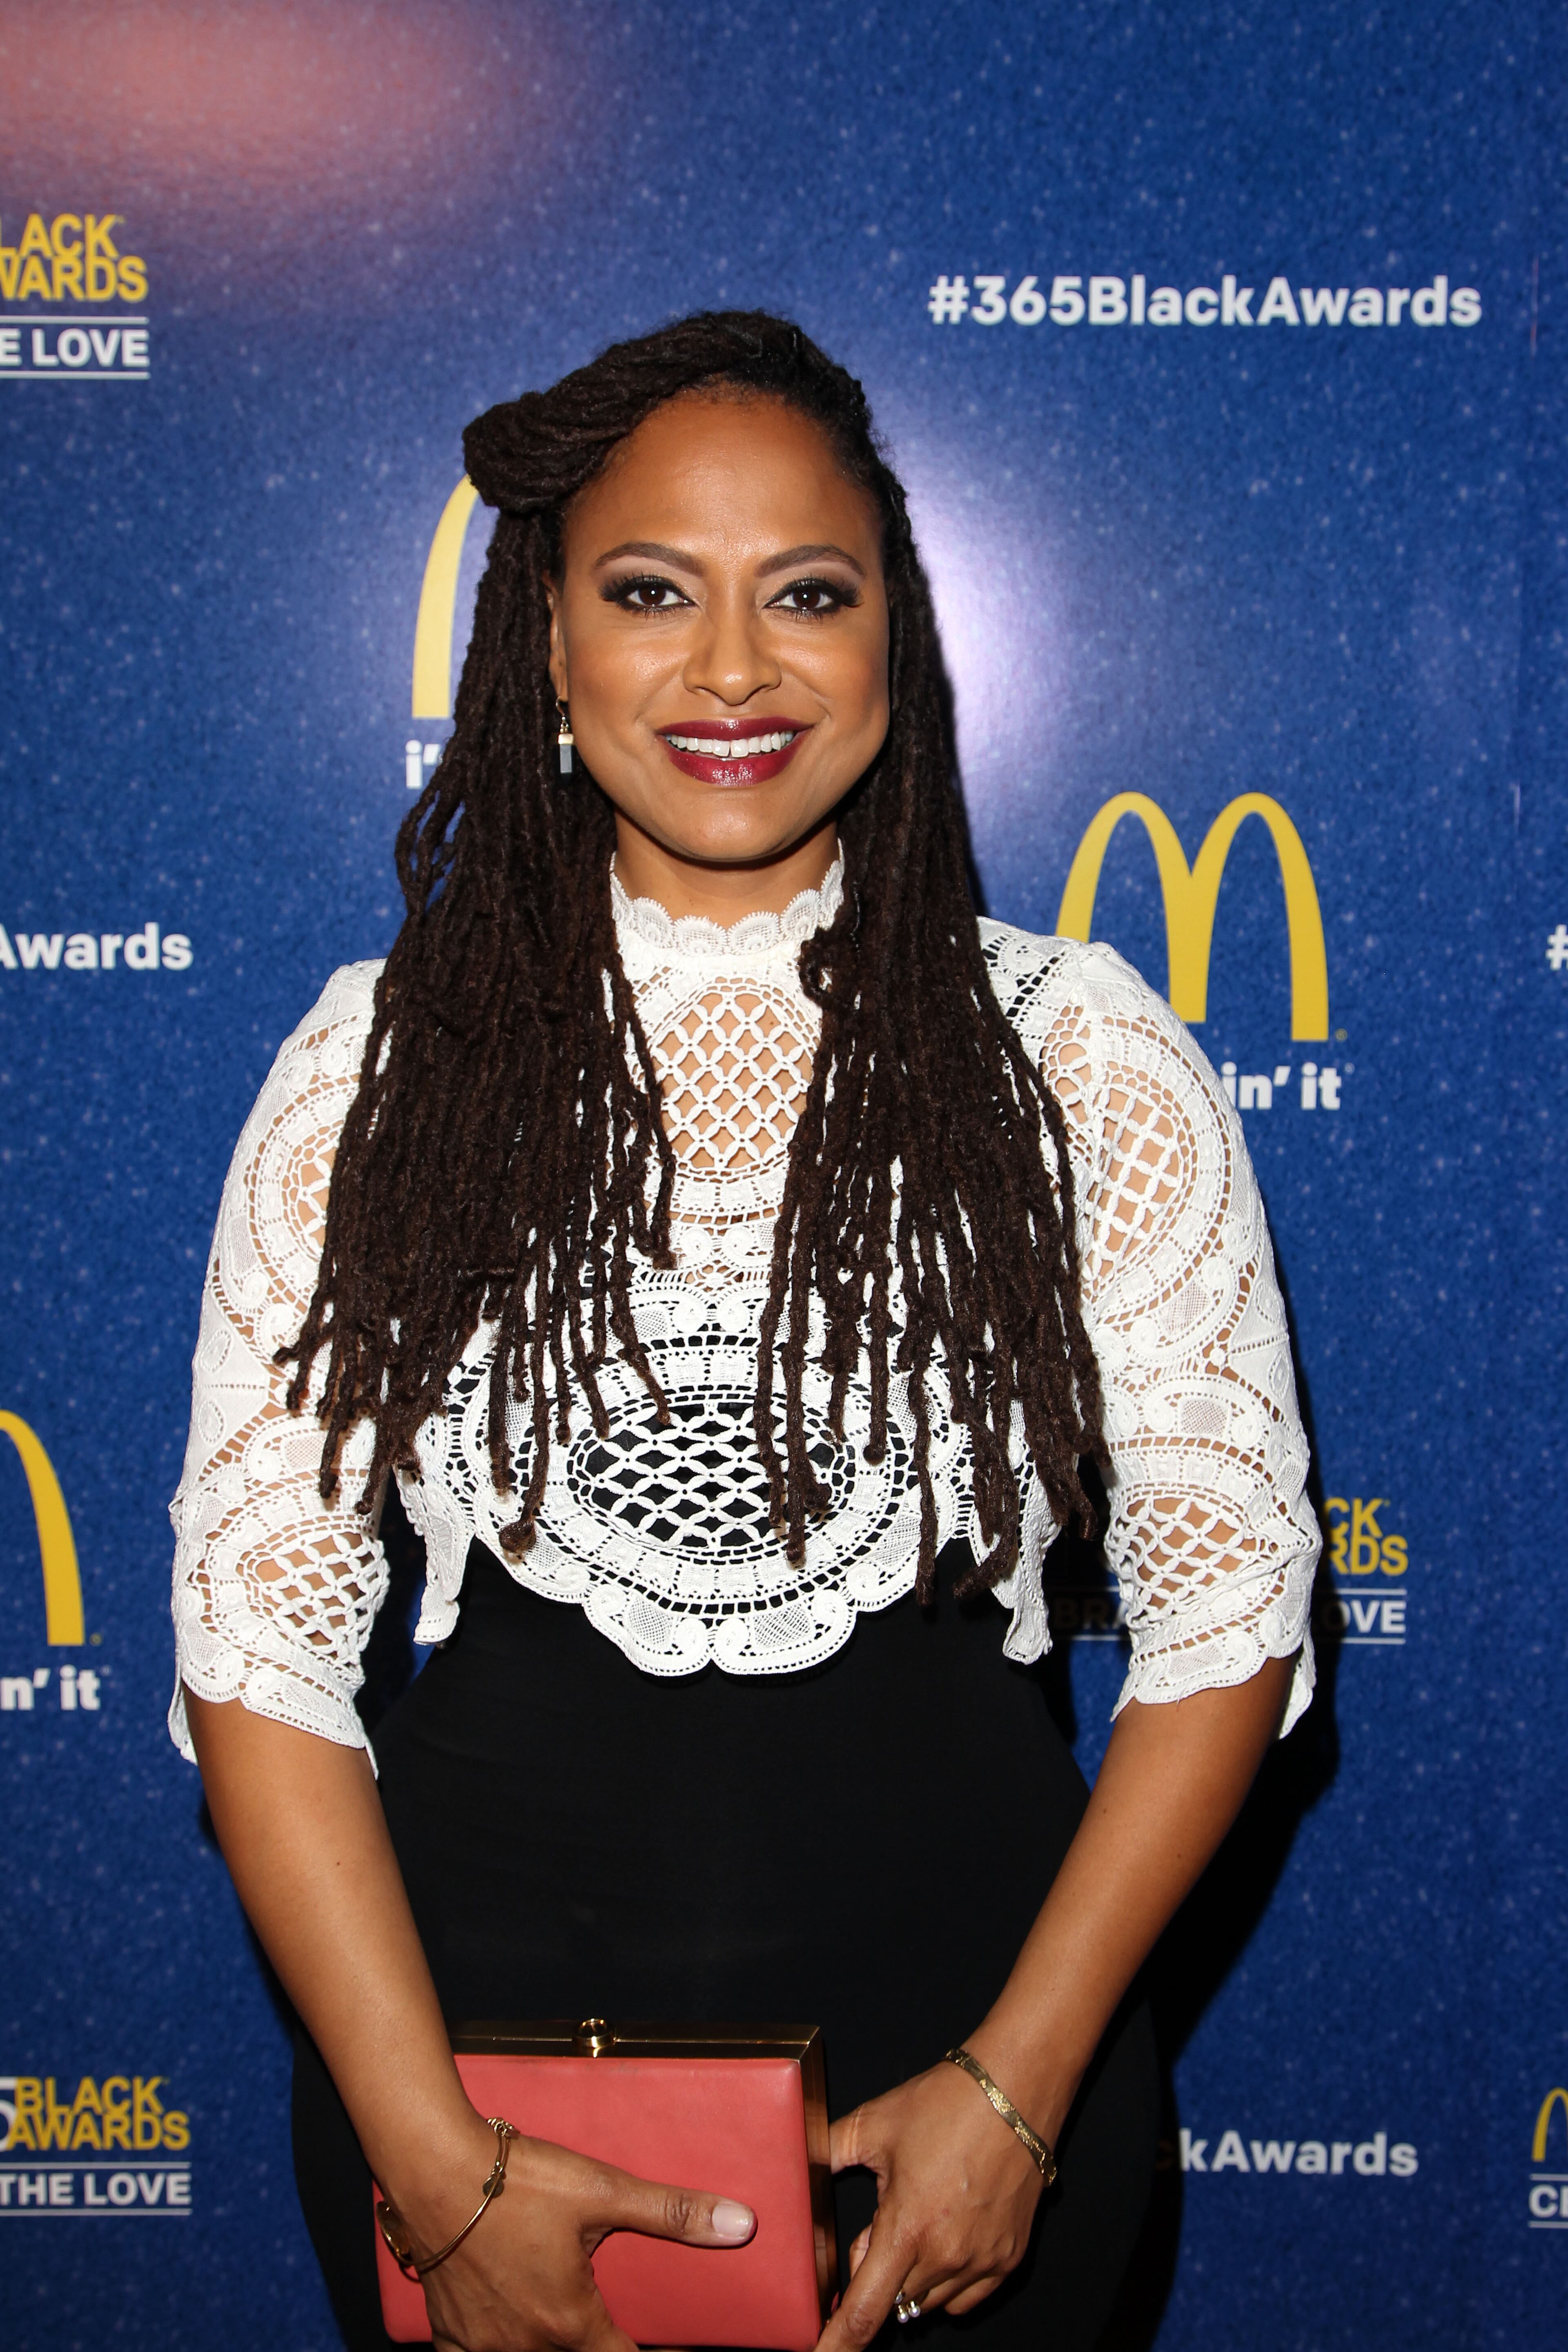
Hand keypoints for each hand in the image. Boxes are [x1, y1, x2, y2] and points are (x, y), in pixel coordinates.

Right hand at [407, 2118, 754, 2351]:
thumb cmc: (517, 2181)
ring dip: (547, 2345)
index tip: (659, 2341)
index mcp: (570, 2322)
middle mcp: (526, 2345)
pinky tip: (500, 2335)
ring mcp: (483, 2343)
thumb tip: (741, 2225)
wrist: (436, 2168)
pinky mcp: (447, 2329)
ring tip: (559, 2320)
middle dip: (592, 2343)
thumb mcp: (604, 2190)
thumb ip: (672, 2212)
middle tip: (601, 2321)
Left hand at [817, 2063, 1044, 2345]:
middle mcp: (946, 2257)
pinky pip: (966, 2297)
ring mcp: (982, 2262)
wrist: (1015, 2089)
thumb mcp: (873, 2124)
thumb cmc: (946, 2103)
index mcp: (906, 2229)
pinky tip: (945, 2234)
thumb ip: (827, 2152)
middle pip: (894, 2300)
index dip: (838, 2344)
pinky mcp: (1009, 2258)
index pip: (865, 2311)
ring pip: (929, 2301)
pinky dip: (947, 2280)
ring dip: (912, 2275)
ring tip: (919, 2215)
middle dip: (877, 2272)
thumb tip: (797, 2165)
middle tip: (883, 2218)